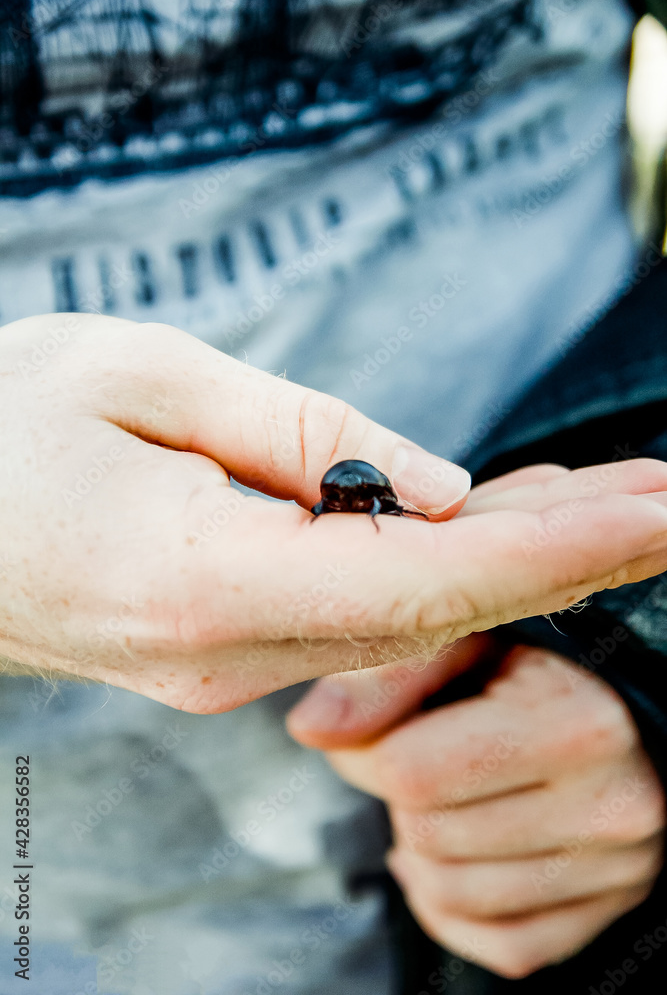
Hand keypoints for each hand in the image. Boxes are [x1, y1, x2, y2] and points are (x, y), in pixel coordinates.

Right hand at [3, 314, 666, 713]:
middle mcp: (227, 652)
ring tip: (616, 497)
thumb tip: (433, 490)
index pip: (421, 580)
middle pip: (436, 610)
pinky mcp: (231, 650)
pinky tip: (498, 524)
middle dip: (567, 555)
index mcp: (198, 579)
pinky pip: (361, 616)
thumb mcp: (141, 372)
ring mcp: (229, 666)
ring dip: (516, 560)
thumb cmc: (8, 423)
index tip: (661, 511)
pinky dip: (444, 571)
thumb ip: (296, 435)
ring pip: (408, 618)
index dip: (553, 549)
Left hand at [287, 638, 665, 977]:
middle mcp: (614, 807)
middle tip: (425, 756)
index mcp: (577, 724)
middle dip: (401, 797)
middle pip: (426, 835)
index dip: (366, 753)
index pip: (411, 772)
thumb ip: (383, 678)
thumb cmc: (519, 671)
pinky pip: (497, 946)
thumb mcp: (458, 645)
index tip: (377, 729)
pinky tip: (464, 851)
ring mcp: (618, 874)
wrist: (610, 718)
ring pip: (450, 896)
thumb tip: (308, 727)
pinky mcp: (607, 918)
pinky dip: (455, 905)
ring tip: (449, 798)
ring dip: (423, 849)